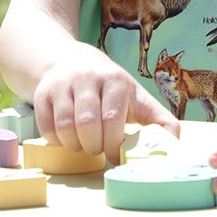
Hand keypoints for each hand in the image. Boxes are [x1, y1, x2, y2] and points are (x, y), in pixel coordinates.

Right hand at [33, 42, 179, 163]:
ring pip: (66, 127)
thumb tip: (175, 144)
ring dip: (75, 145)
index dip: (114, 144)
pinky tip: (65, 138)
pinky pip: (46, 127)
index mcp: (115, 80)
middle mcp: (87, 78)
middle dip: (94, 146)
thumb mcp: (135, 95)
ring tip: (83, 144)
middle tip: (98, 149)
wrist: (67, 60)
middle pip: (88, 124)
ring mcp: (62, 84)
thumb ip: (158, 119)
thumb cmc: (107, 86)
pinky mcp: (42, 93)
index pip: (113, 118)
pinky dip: (56, 140)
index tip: (115, 156)